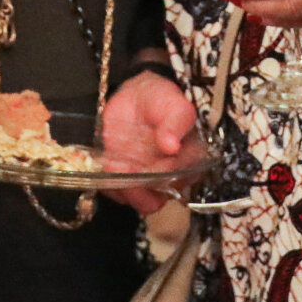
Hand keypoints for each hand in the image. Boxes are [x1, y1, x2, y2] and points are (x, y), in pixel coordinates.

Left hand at [100, 68, 197, 213]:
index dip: (168, 172)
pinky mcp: (130, 186)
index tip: (153, 164)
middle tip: (128, 166)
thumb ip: (176, 121)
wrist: (133, 100)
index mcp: (192, 156)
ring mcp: (152, 183)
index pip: (186, 175)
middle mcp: (175, 175)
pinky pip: (123, 197)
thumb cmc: (158, 100)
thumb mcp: (172, 102)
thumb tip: (172, 145)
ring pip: (146, 202)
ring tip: (115, 165)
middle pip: (165, 193)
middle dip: (144, 182)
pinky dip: (113, 184)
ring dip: (128, 188)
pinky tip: (109, 164)